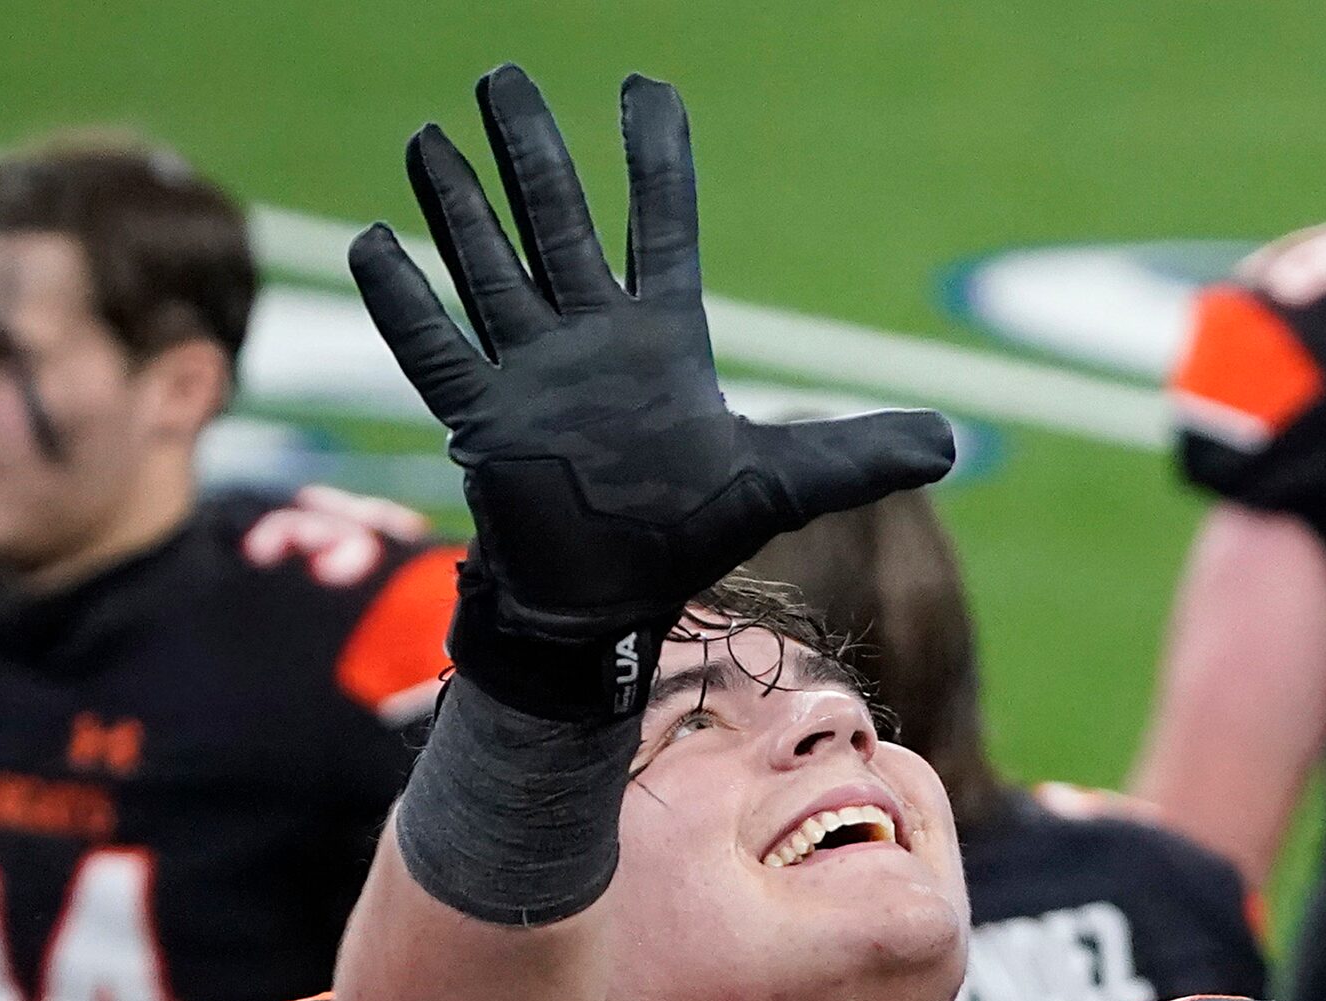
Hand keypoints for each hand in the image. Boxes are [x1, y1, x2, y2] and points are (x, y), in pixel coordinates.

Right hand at [349, 66, 954, 655]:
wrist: (610, 600)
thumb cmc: (688, 531)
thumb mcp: (785, 481)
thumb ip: (861, 453)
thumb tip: (954, 443)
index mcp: (659, 339)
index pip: (659, 225)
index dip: (654, 157)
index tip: (644, 85)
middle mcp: (587, 338)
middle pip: (556, 223)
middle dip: (531, 152)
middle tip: (502, 76)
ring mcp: (529, 371)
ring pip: (489, 267)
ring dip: (460, 204)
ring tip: (432, 137)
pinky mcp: (482, 416)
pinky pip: (434, 347)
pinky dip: (403, 300)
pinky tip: (372, 239)